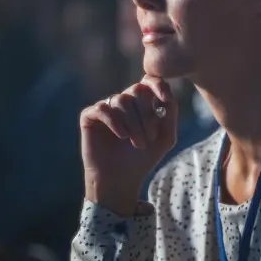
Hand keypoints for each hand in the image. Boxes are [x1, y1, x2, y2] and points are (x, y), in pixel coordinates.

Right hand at [80, 75, 178, 215]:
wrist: (120, 179)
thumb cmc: (143, 158)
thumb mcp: (166, 137)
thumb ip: (170, 114)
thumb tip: (168, 93)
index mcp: (142, 103)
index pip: (150, 81)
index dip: (158, 85)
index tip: (165, 100)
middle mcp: (124, 102)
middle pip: (137, 90)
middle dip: (146, 114)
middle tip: (149, 138)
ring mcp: (106, 107)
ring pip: (122, 100)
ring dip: (133, 123)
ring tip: (137, 143)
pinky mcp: (89, 116)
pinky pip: (103, 108)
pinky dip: (114, 121)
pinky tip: (121, 136)